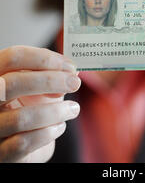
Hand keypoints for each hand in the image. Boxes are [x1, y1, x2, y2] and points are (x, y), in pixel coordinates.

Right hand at [0, 46, 80, 162]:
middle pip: (12, 83)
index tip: (68, 66)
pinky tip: (60, 126)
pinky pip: (23, 143)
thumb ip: (49, 76)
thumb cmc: (29, 109)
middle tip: (74, 83)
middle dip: (50, 81)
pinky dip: (47, 133)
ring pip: (21, 117)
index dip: (43, 58)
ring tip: (73, 109)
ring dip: (55, 111)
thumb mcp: (36, 88)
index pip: (12, 57)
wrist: (20, 145)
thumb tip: (70, 69)